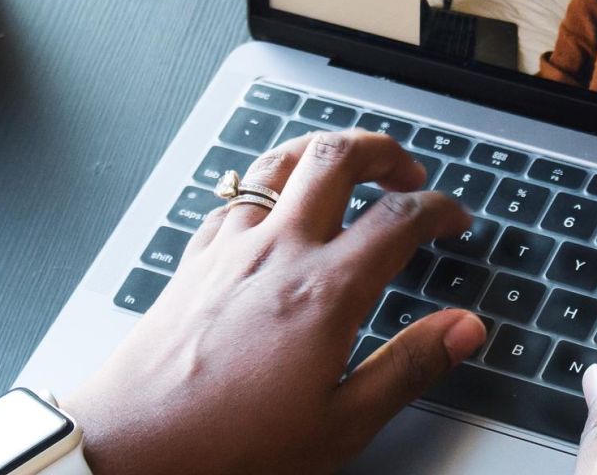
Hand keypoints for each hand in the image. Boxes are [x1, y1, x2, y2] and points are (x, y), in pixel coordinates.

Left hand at [63, 131, 487, 474]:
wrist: (132, 446)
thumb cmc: (229, 445)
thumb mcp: (341, 424)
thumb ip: (408, 367)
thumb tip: (463, 329)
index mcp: (324, 291)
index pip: (399, 219)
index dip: (439, 208)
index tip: (454, 219)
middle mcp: (276, 252)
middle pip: (336, 158)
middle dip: (382, 150)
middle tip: (406, 171)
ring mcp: (228, 250)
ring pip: (278, 163)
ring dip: (321, 152)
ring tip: (345, 166)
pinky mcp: (193, 262)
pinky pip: (234, 198)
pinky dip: (266, 186)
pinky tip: (270, 208)